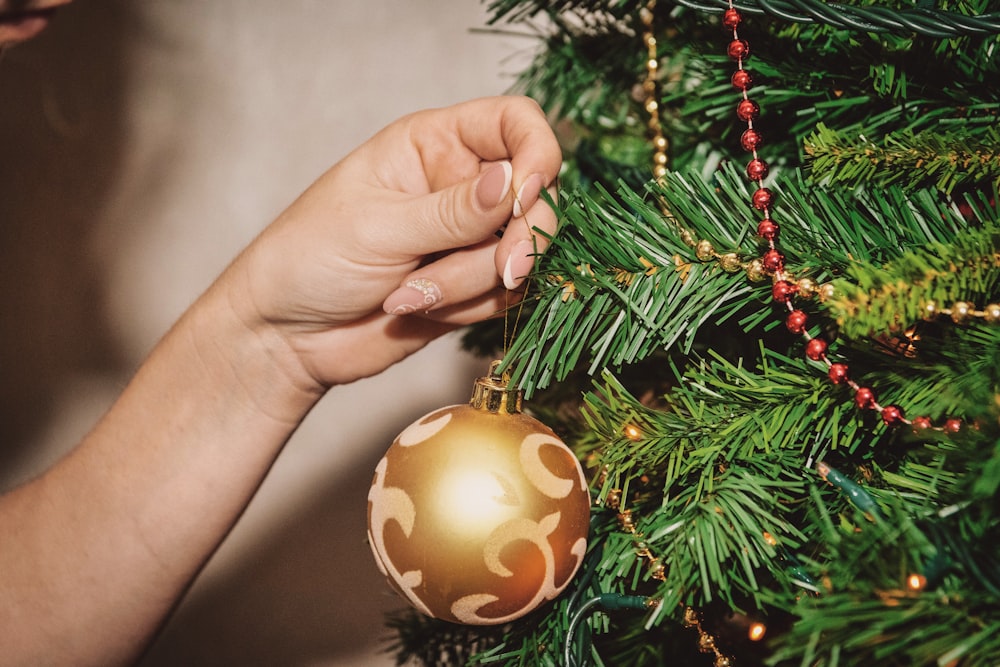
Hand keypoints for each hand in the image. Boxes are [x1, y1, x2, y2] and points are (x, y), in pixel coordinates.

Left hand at [228, 96, 561, 387]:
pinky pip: (505, 297)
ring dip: (471, 284)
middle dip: (520, 240)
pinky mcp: (470, 287)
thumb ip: (452, 212)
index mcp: (434, 145)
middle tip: (503, 270)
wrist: (285, 336)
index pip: (514, 124)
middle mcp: (460, 186)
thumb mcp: (378, 228)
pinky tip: (416, 309)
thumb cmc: (310, 259)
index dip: (537, 153)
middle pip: (536, 197)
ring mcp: (467, 240)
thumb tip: (513, 182)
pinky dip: (469, 309)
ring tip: (406, 293)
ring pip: (520, 255)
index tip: (527, 194)